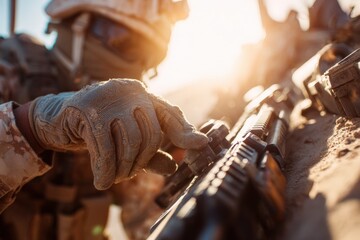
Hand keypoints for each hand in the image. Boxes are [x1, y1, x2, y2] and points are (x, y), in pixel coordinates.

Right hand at [29, 79, 207, 189]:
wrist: (61, 118)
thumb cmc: (101, 129)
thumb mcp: (128, 141)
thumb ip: (152, 153)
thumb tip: (174, 167)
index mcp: (143, 95)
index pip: (170, 114)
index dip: (184, 131)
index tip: (202, 144)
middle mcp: (130, 91)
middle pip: (151, 133)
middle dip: (141, 161)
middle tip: (128, 175)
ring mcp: (109, 97)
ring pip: (130, 141)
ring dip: (124, 168)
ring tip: (115, 177)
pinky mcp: (88, 109)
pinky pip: (105, 147)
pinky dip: (105, 169)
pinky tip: (101, 182)